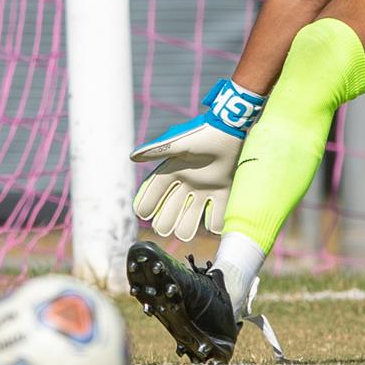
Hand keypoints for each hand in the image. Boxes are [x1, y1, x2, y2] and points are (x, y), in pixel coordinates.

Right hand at [131, 78, 266, 241]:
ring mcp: (205, 188)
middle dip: (166, 220)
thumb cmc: (204, 134)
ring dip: (187, 226)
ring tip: (185, 235)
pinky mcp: (223, 191)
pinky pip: (216, 212)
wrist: (233, 130)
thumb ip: (157, 150)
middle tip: (163, 229)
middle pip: (171, 207)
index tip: (142, 214)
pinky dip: (215, 222)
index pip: (155, 190)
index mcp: (173, 169)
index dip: (147, 202)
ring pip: (191, 215)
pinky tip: (212, 228)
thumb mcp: (179, 142)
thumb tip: (132, 157)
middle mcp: (187, 182)